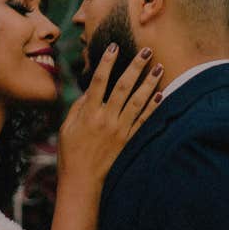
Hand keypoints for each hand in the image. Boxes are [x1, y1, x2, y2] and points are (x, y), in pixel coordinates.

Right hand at [57, 44, 164, 188]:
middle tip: (146, 50)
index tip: (114, 47)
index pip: (98, 81)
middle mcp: (106, 119)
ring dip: (149, 83)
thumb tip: (91, 89)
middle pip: (123, 87)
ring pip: (138, 101)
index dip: (106, 63)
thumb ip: (79, 106)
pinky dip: (153, 107)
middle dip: (135, 66)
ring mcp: (120, 130)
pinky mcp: (128, 141)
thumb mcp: (67, 127)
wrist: (82, 182)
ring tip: (159, 67)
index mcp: (88, 114)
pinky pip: (144, 121)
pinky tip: (161, 94)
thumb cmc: (70, 153)